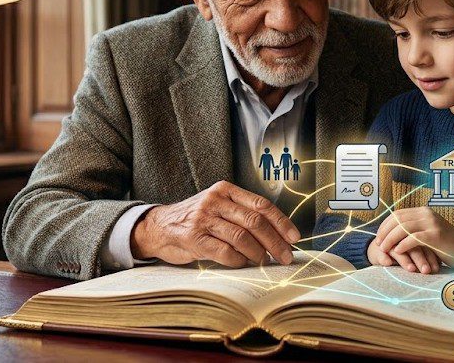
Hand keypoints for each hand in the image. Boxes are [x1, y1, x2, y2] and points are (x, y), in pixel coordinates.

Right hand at [130, 181, 300, 267]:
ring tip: (264, 262)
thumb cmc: (196, 219)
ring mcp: (203, 219)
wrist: (159, 226)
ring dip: (258, 254)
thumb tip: (278, 235)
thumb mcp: (218, 206)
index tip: (294, 237)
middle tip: (285, 256)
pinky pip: (224, 252)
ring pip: (242, 237)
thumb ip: (242, 214)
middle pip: (255, 222)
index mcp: (226, 190)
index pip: (261, 205)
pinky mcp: (193, 238)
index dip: (281, 222)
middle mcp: (215, 201)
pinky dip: (238, 260)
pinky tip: (242, 263)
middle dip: (275, 242)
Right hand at [367, 238, 440, 273]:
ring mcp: (389, 244)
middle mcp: (402, 239)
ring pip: (397, 251)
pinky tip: (388, 263)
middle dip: (420, 260)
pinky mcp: (377, 249)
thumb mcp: (415, 255)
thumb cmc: (403, 254)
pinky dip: (384, 258)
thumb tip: (438, 267)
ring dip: (404, 260)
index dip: (430, 257)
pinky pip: (381, 253)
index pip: (424, 246)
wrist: (380, 250)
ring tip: (411, 269)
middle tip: (426, 271)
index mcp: (413, 237)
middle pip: (412, 247)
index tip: (435, 269)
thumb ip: (425, 258)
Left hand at [374, 207, 453, 268]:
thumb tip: (392, 232)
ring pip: (403, 228)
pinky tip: (398, 251)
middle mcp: (426, 214)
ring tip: (384, 249)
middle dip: (385, 232)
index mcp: (423, 211)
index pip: (398, 214)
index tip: (378, 236)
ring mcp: (431, 223)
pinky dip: (403, 244)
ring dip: (391, 239)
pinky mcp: (435, 235)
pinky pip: (414, 238)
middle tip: (378, 244)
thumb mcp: (428, 231)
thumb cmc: (444, 244)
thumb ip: (414, 229)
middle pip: (398, 220)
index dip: (385, 225)